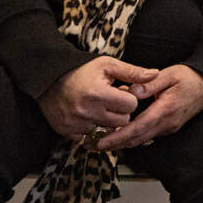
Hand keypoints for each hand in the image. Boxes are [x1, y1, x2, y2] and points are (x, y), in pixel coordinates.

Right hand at [38, 57, 159, 140]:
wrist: (47, 80)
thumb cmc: (80, 71)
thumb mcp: (106, 65)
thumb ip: (132, 72)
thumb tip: (155, 74)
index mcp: (98, 93)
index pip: (131, 106)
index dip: (128, 98)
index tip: (120, 92)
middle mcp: (87, 111)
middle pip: (122, 121)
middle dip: (120, 111)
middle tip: (110, 100)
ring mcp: (76, 124)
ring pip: (108, 130)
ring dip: (107, 120)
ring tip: (98, 106)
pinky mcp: (67, 132)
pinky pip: (90, 137)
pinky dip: (91, 128)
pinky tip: (86, 115)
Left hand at [94, 65, 202, 151]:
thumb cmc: (190, 78)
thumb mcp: (169, 74)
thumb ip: (149, 83)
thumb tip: (132, 91)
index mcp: (165, 109)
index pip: (138, 128)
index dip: (119, 137)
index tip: (103, 142)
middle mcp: (167, 123)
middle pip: (137, 139)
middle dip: (116, 144)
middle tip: (96, 145)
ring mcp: (169, 127)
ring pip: (142, 140)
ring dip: (124, 143)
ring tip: (105, 142)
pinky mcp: (169, 127)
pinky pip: (148, 136)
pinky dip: (133, 137)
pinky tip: (122, 134)